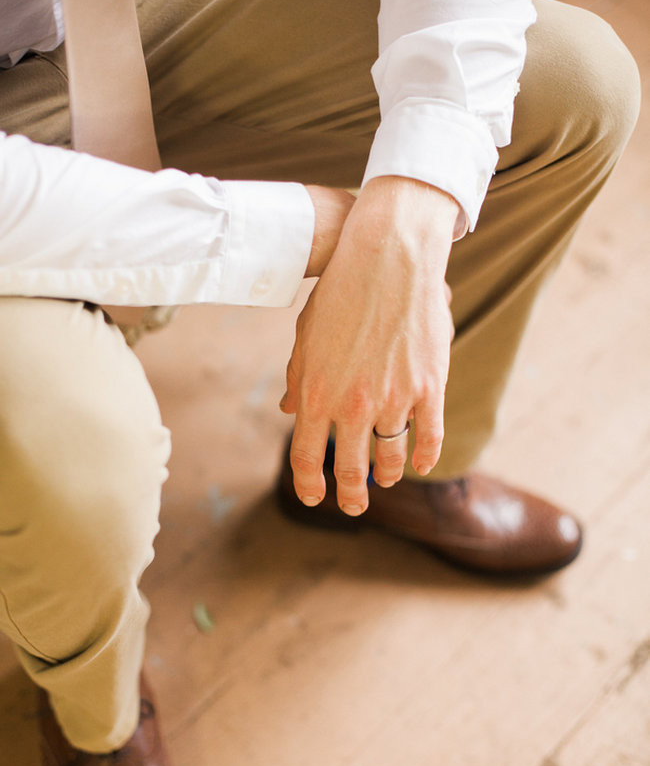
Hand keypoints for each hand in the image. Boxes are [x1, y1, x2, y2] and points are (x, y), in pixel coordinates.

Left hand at [280, 176, 458, 514]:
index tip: (313, 498)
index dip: (308, 485)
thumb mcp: (306, 337)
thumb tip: (287, 409)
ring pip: (392, 457)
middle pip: (350, 469)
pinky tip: (421, 465)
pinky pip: (430, 438)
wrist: (388, 258)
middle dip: (351, 495)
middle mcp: (353, 405)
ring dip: (388, 475)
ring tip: (386, 480)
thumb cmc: (341, 293)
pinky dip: (426, 457)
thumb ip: (298, 379)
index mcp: (315, 393)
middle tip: (353, 506)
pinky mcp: (429, 388)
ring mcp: (394, 399)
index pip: (305, 456)